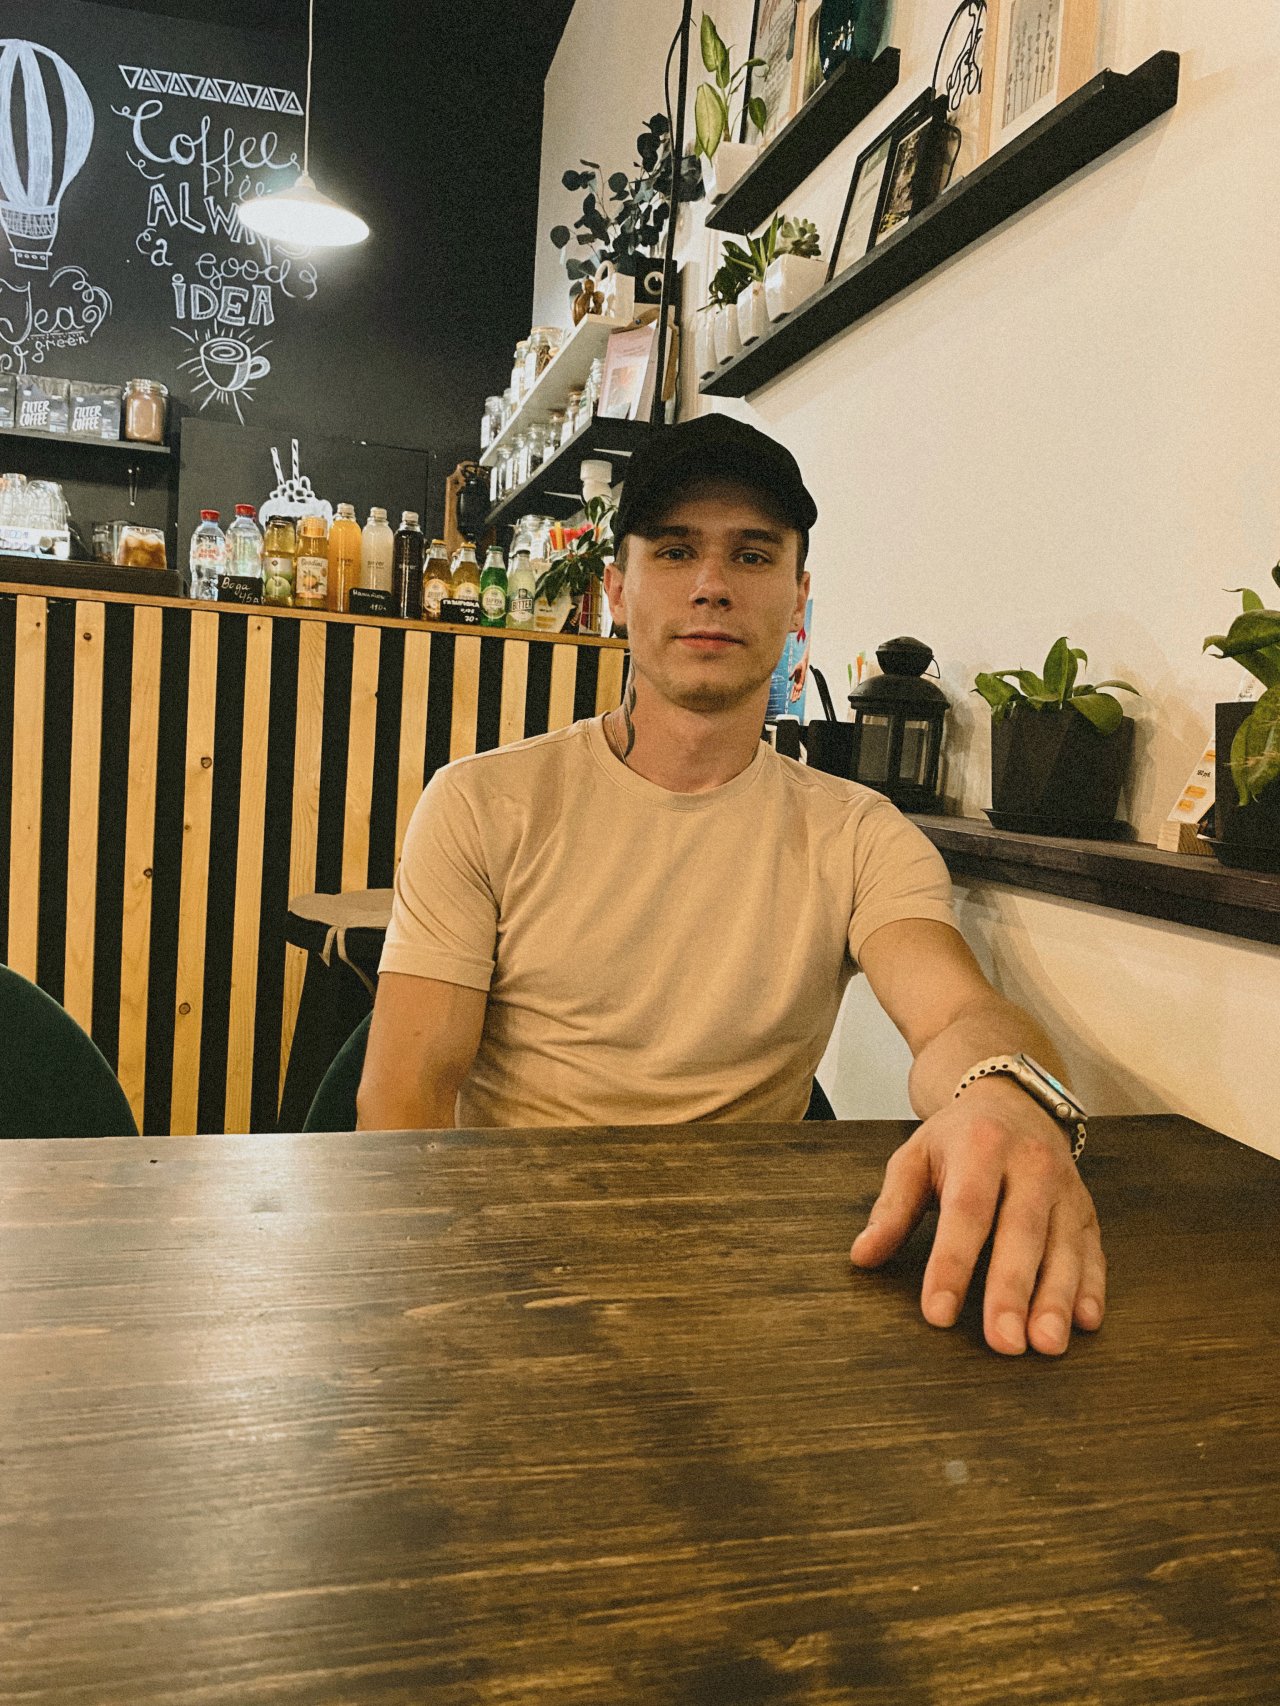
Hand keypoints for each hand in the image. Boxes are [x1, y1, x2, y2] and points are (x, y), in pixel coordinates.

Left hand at [849, 1080, 1105, 1355]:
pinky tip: (1086, 1322)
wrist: (1013, 1102)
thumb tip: (863, 1256)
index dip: (951, 1263)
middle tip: (1003, 1342)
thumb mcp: (915, 1157)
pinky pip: (1093, 1252)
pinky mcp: (1086, 1211)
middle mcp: (1031, 1165)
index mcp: (981, 1147)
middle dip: (1012, 1290)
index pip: (966, 1210)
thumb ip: (892, 1208)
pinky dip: (1092, 1288)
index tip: (937, 1312)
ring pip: (1064, 1248)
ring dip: (1056, 1299)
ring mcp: (1065, 1189)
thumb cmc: (958, 1139)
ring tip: (1045, 1344)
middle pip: (1022, 1232)